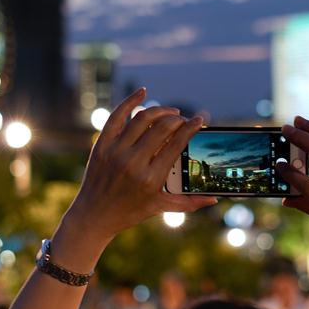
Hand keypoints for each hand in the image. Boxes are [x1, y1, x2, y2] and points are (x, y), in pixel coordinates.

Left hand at [63, 88, 215, 243]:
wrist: (93, 216)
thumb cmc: (130, 212)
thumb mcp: (160, 208)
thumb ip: (189, 203)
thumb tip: (215, 199)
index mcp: (151, 179)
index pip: (177, 144)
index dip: (191, 128)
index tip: (200, 119)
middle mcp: (133, 163)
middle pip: (162, 128)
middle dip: (178, 119)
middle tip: (184, 119)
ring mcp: (115, 152)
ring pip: (142, 118)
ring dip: (160, 111)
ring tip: (170, 112)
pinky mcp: (101, 144)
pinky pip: (117, 116)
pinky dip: (130, 101)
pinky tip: (143, 92)